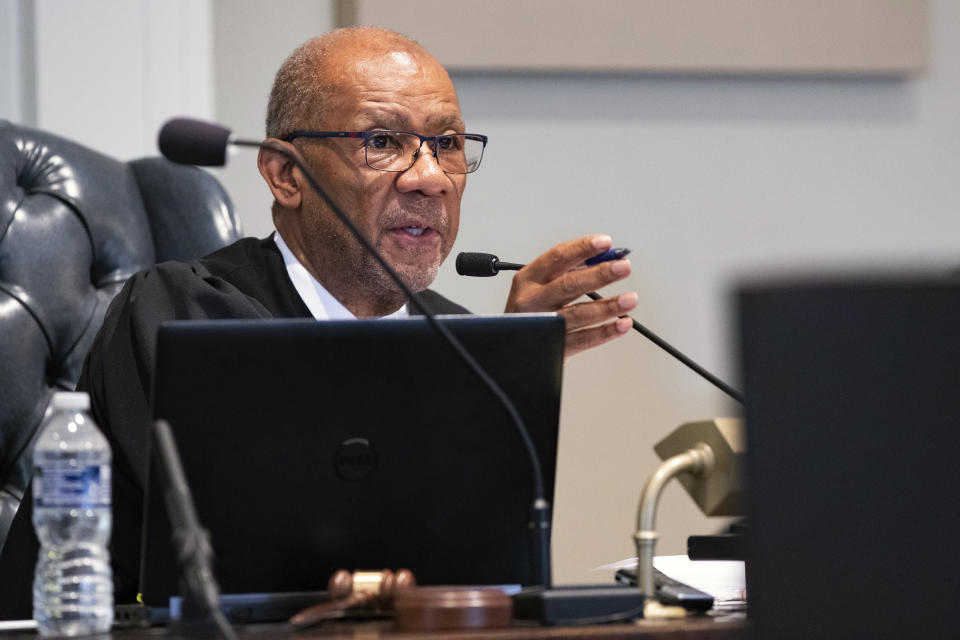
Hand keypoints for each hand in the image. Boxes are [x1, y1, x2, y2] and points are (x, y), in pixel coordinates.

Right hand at [504, 235, 637, 357]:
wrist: (509, 346)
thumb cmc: (529, 311)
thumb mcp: (538, 284)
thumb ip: (568, 269)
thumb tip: (603, 257)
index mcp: (528, 279)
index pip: (557, 257)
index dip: (582, 248)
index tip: (605, 242)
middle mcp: (532, 300)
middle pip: (568, 284)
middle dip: (599, 275)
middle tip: (623, 267)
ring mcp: (541, 325)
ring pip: (578, 314)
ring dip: (608, 306)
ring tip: (630, 299)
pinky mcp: (552, 347)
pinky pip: (583, 340)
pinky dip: (605, 332)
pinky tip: (621, 324)